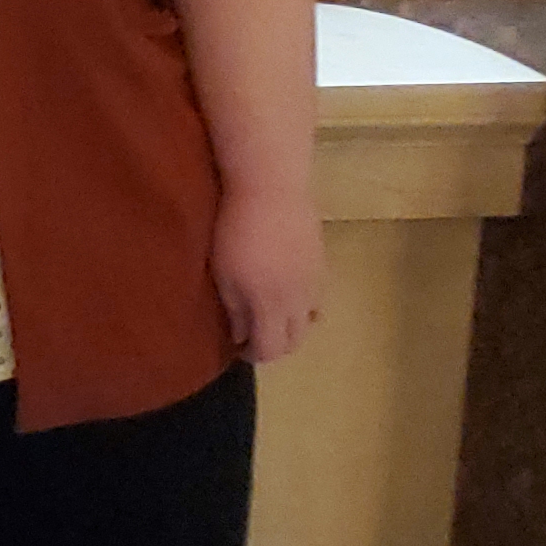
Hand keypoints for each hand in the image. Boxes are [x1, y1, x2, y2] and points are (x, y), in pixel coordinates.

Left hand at [211, 178, 323, 364]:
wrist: (271, 189)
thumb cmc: (236, 231)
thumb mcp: (224, 274)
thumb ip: (235, 309)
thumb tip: (240, 336)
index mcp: (273, 307)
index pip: (271, 349)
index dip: (254, 355)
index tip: (237, 349)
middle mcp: (300, 301)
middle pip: (295, 340)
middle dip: (274, 345)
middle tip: (251, 336)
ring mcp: (315, 282)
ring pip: (309, 320)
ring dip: (290, 326)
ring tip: (267, 315)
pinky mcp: (321, 262)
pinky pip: (315, 298)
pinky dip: (302, 307)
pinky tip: (284, 293)